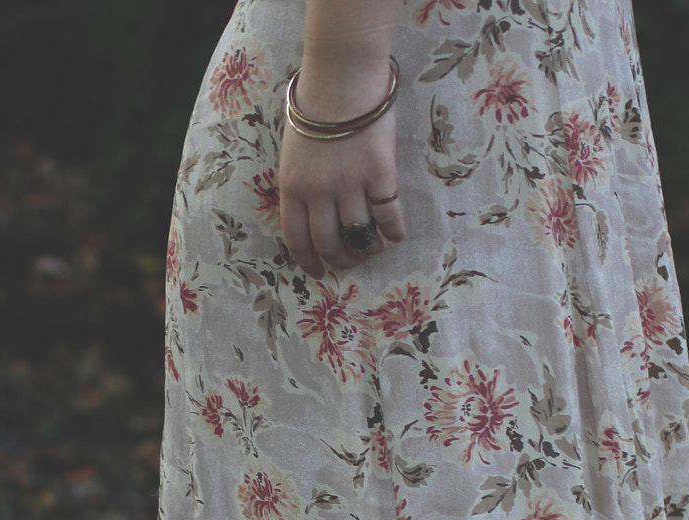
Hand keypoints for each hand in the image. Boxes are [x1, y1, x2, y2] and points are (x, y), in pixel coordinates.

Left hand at [279, 83, 406, 278]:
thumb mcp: (293, 151)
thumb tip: (312, 214)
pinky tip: (396, 236)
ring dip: (368, 248)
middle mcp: (318, 192)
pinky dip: (393, 231)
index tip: (318, 273)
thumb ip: (299, 183)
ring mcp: (350, 185)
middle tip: (351, 262)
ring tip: (375, 249)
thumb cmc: (316, 108)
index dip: (308, 261)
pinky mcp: (380, 174)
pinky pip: (388, 214)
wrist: (342, 78)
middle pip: (329, 242)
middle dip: (341, 260)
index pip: (296, 238)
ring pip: (359, 234)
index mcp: (292, 187)